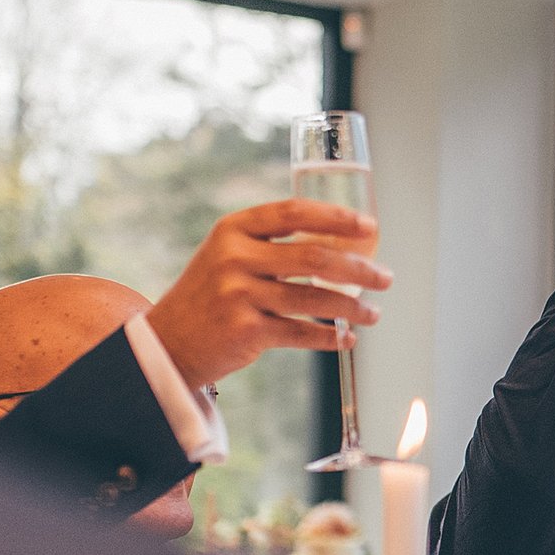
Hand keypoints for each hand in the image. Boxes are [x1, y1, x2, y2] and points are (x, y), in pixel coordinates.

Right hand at [146, 199, 392, 387]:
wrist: (169, 341)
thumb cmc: (210, 294)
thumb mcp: (228, 254)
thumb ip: (272, 244)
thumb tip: (343, 245)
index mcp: (234, 229)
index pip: (294, 213)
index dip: (337, 217)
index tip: (371, 226)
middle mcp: (235, 258)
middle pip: (314, 258)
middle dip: (359, 269)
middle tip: (385, 278)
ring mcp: (239, 295)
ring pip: (313, 299)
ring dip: (353, 307)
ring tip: (373, 313)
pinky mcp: (245, 330)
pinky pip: (301, 332)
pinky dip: (330, 337)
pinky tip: (347, 338)